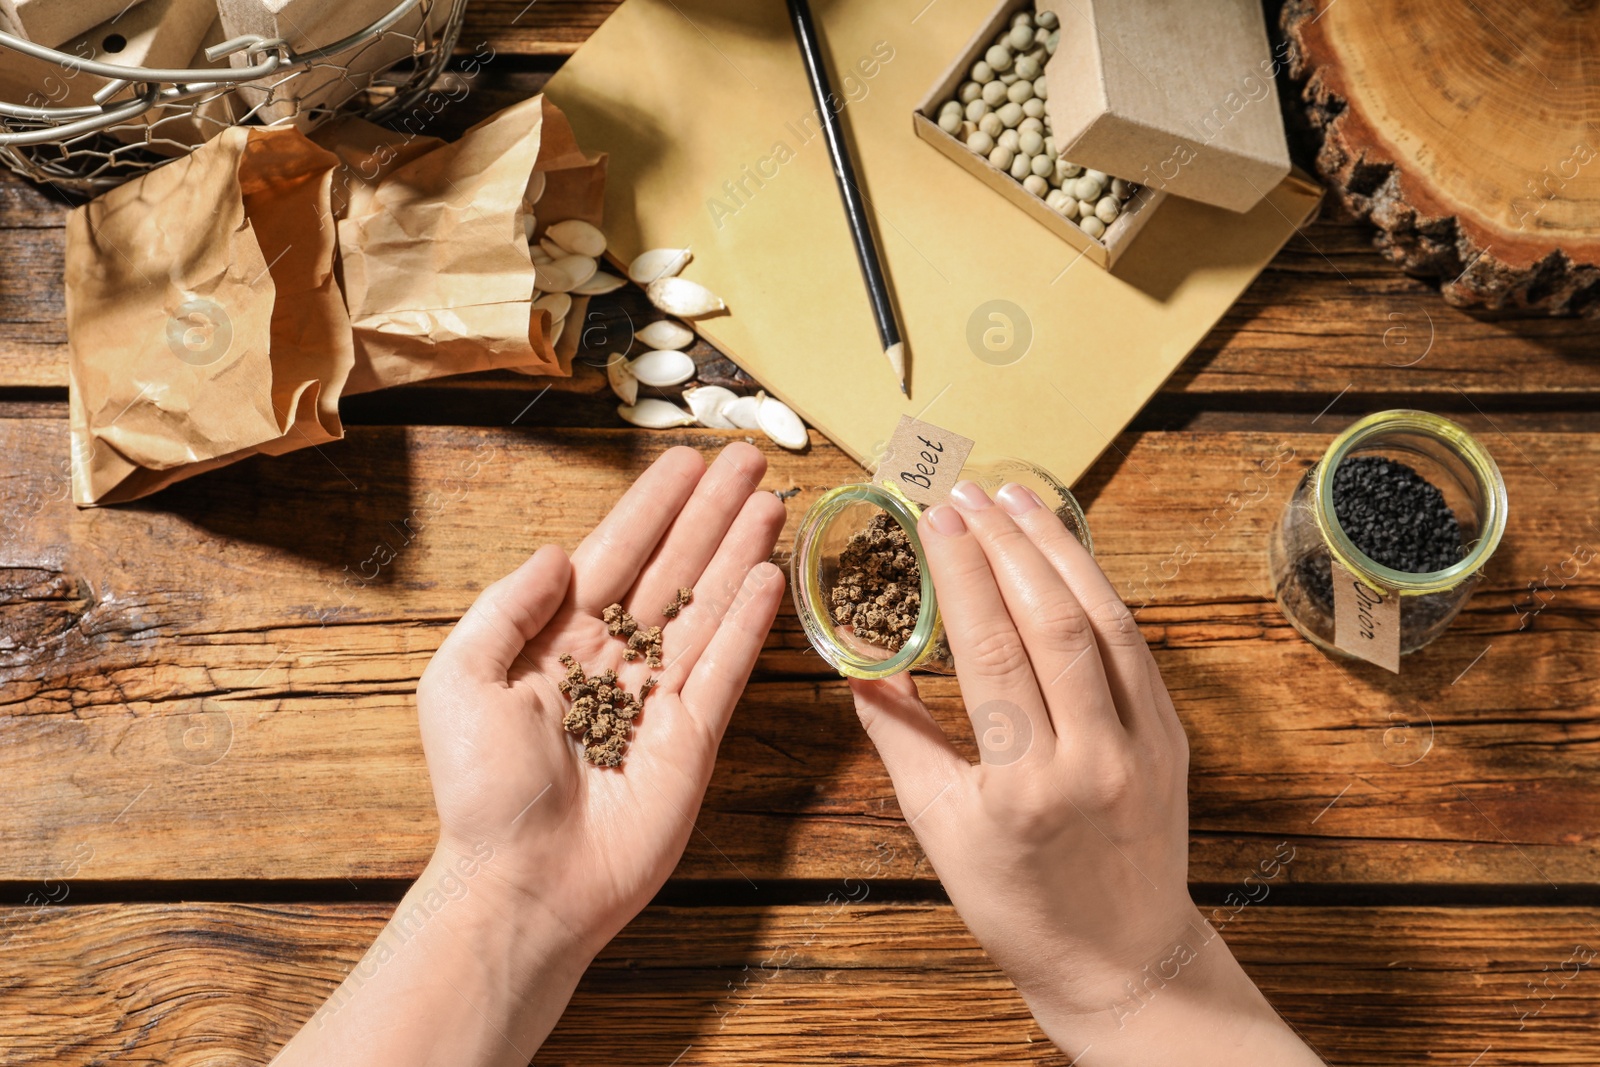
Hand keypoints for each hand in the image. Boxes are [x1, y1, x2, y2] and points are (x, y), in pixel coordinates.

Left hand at [416, 442, 786, 954]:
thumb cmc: (481, 793)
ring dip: (739, 552)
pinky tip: (770, 576)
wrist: (521, 884)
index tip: (685, 460)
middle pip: (673, 569)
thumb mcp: (458, 682)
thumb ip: (506, 607)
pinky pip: (726, 669)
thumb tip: (559, 552)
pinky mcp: (693, 740)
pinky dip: (750, 623)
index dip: (652, 506)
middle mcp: (614, 661)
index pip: (614, 555)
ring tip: (770, 502)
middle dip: (710, 514)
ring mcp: (658, 699)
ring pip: (707, 607)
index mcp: (557, 643)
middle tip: (749, 460)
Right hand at [849, 480, 1319, 1063]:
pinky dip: (1098, 591)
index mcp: (1023, 787)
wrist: (1120, 959)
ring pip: (1105, 623)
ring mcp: (1144, 745)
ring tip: (1016, 498)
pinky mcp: (1172, 738)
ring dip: (1059, 551)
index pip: (992, 652)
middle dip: (1007, 544)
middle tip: (967, 491)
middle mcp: (1092, 759)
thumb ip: (900, 742)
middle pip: (1053, 623)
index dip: (964, 574)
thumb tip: (861, 671)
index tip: (936, 518)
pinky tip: (1066, 554)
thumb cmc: (1018, 905)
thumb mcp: (940, 831)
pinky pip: (1133, 647)